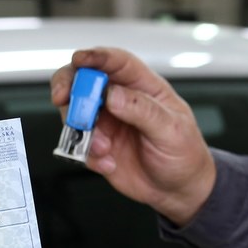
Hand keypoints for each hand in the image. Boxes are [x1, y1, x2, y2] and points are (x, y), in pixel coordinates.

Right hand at [52, 47, 215, 225]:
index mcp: (144, 87)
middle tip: (63, 99)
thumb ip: (142, 110)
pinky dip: (86, 154)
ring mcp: (107, 122)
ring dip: (81, 130)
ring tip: (103, 149)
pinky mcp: (97, 144)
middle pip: (84, 79)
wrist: (177, 190)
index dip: (97, 56)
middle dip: (69, 85)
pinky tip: (108, 164)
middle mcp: (121, 100)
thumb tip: (112, 94)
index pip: (118, 62)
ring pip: (75, 112)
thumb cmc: (184, 154)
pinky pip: (77, 144)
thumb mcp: (172, 130)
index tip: (79, 59)